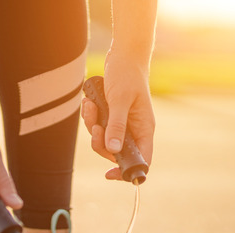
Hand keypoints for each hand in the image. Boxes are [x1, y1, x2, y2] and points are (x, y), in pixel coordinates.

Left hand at [81, 52, 154, 180]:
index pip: (142, 159)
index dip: (127, 171)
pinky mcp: (112, 117)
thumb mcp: (120, 100)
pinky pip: (98, 127)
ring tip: (90, 106)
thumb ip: (116, 125)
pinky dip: (91, 117)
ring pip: (104, 140)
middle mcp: (135, 129)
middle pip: (116, 152)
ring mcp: (123, 124)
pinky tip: (89, 102)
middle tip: (96, 127)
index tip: (109, 174)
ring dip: (93, 126)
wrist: (123, 55)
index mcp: (145, 129)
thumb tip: (113, 150)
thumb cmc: (126, 75)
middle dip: (101, 143)